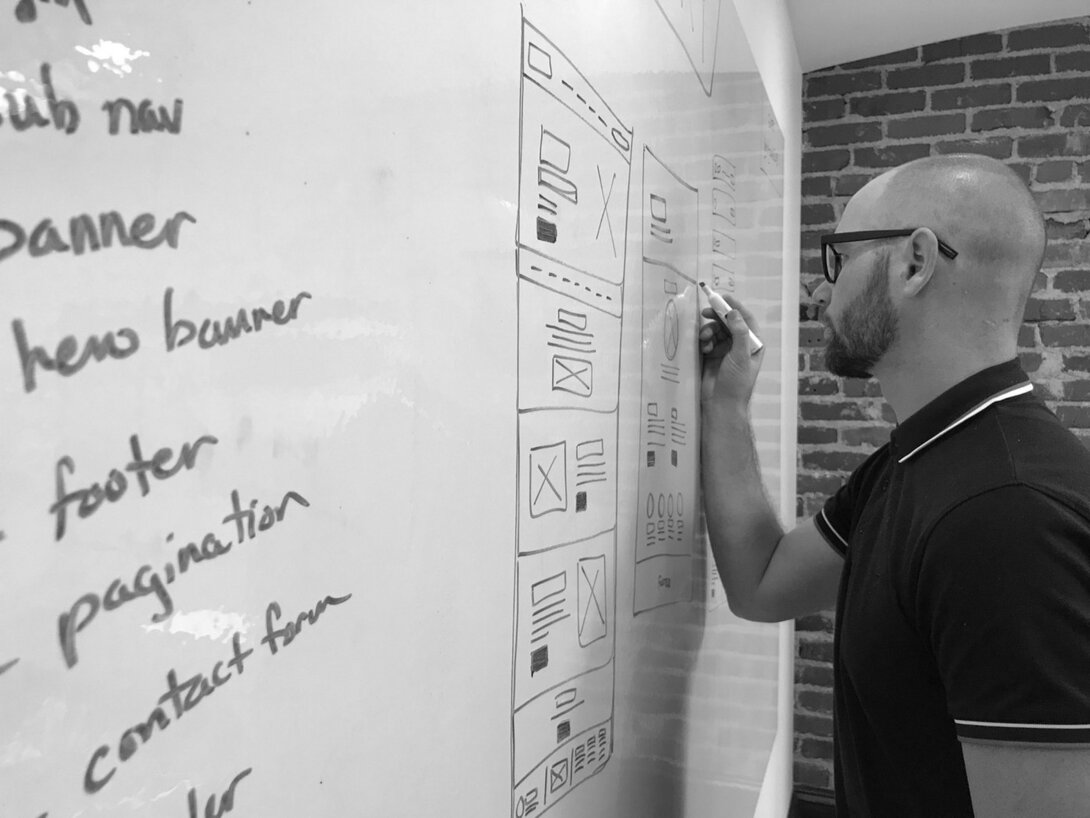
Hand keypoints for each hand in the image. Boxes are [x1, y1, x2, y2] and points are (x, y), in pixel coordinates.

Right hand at [699, 293, 764, 408]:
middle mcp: (740, 345)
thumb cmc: (736, 383)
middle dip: (717, 316)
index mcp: (753, 344)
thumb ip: (739, 333)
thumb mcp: (741, 356)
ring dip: (708, 331)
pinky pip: (706, 341)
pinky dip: (703, 341)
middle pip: (728, 322)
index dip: (735, 307)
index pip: (745, 319)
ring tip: (704, 338)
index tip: (722, 297)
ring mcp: (725, 350)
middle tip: (705, 312)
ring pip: (715, 330)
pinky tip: (703, 348)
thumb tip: (733, 312)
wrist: (720, 405)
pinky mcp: (711, 356)